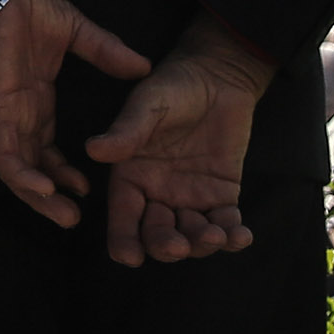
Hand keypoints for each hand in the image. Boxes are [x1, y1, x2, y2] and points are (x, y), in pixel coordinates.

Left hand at [0, 0, 152, 229]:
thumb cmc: (30, 9)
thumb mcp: (79, 34)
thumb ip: (107, 53)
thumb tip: (142, 66)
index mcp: (35, 102)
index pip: (46, 150)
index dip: (62, 171)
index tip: (86, 188)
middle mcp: (20, 116)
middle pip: (31, 168)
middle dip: (49, 197)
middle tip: (72, 219)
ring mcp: (6, 115)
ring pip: (16, 170)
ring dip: (36, 195)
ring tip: (62, 215)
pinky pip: (3, 152)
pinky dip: (20, 173)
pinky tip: (41, 188)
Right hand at [83, 14, 275, 266]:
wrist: (217, 76)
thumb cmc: (173, 86)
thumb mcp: (148, 105)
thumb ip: (127, 132)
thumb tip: (94, 150)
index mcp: (131, 177)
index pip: (123, 218)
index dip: (124, 241)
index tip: (131, 257)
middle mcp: (157, 194)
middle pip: (156, 235)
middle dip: (166, 246)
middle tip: (178, 245)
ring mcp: (191, 198)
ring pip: (191, 236)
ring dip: (200, 244)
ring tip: (215, 236)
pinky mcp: (222, 195)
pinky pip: (226, 223)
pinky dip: (233, 236)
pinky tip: (240, 237)